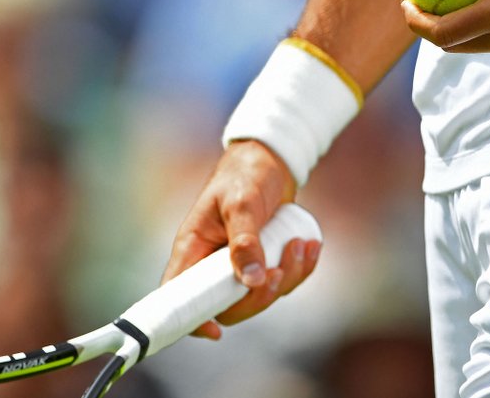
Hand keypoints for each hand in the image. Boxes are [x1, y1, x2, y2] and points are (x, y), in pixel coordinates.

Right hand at [161, 140, 320, 338]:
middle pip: (226, 306)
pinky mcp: (263, 261)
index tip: (214, 330)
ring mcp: (238, 264)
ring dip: (287, 278)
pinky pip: (280, 281)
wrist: (269, 159)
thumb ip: (244, 240)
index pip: (178, 295)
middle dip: (258, 297)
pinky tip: (311, 246)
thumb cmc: (244, 174)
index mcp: (193, 249)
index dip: (190, 319)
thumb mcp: (242, 202)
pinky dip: (300, 269)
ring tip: (301, 244)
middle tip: (278, 271)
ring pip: (258, 296)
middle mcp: (212, 263)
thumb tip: (250, 281)